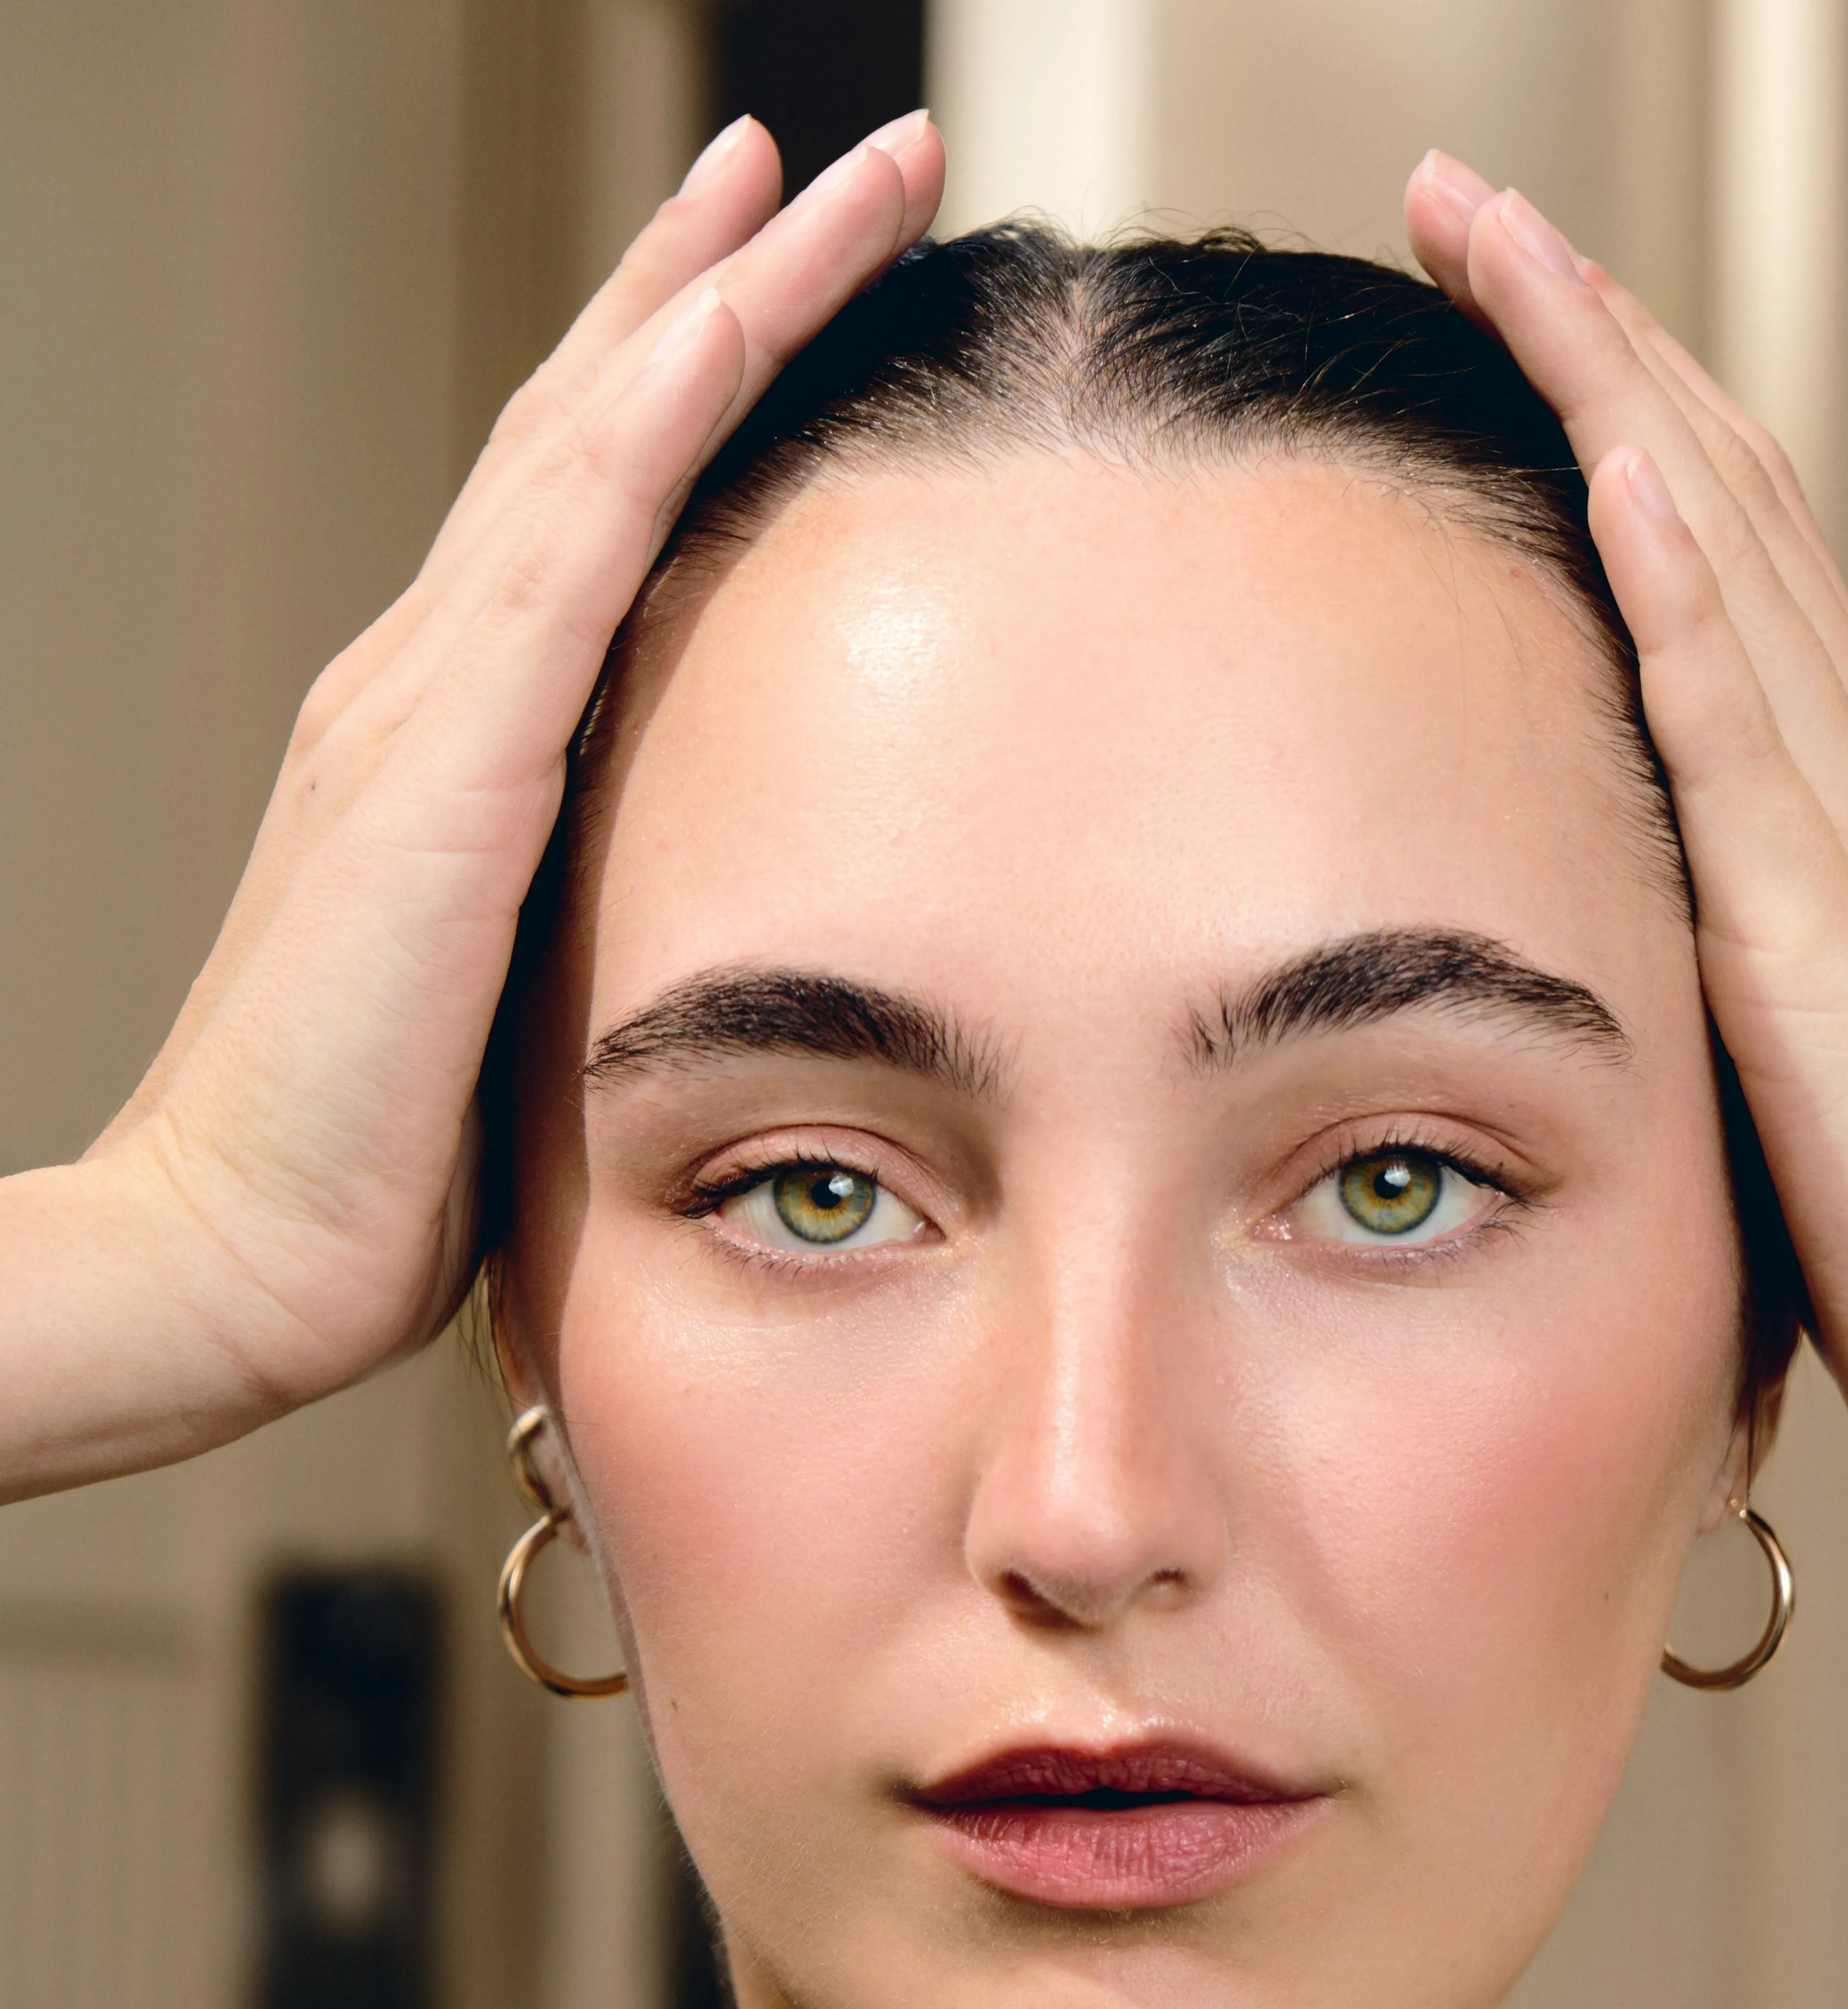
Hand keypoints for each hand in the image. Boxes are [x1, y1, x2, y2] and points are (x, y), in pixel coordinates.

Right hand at [0, 111, 944, 1501]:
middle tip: (835, 154)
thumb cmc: (380, 1155)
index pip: (586, 501)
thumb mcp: (510, 991)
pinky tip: (723, 315)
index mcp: (452, 731)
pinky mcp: (443, 766)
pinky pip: (565, 552)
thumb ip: (576, 900)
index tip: (777, 265)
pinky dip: (646, 421)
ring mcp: (424, 702)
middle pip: (591, 422)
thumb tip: (685, 888)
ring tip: (819, 170)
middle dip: (713, 273)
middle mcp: (428, 675)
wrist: (243, 1246)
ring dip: (711, 293)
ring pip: (590, 439)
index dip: (678, 367)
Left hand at [1406, 152, 1847, 1531]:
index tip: (1500, 291)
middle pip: (1708, 489)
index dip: (1611, 396)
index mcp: (1834, 789)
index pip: (1711, 536)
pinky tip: (1614, 469)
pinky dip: (1678, 585)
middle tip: (1466, 203)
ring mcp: (1844, 828)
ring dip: (1609, 389)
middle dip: (1588, 331)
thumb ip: (1714, 914)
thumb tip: (1602, 866)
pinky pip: (1739, 722)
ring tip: (1508, 253)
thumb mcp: (1787, 1017)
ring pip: (1717, 552)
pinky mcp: (1818, 927)